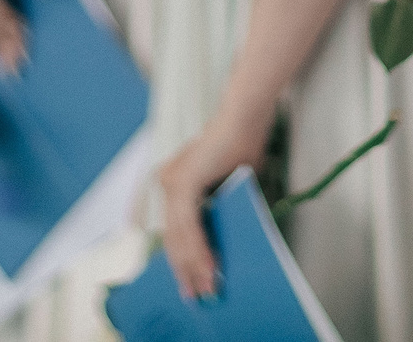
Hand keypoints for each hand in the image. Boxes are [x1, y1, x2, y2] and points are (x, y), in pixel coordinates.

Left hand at [157, 108, 270, 300]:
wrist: (245, 117)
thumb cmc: (243, 144)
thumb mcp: (229, 185)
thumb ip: (220, 208)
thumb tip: (220, 241)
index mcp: (174, 182)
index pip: (175, 229)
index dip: (182, 258)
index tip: (190, 282)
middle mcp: (167, 182)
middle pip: (173, 236)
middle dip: (185, 270)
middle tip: (196, 295)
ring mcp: (172, 182)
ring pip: (180, 235)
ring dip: (195, 264)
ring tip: (207, 287)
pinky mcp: (183, 182)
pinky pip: (189, 225)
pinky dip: (200, 247)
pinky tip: (208, 265)